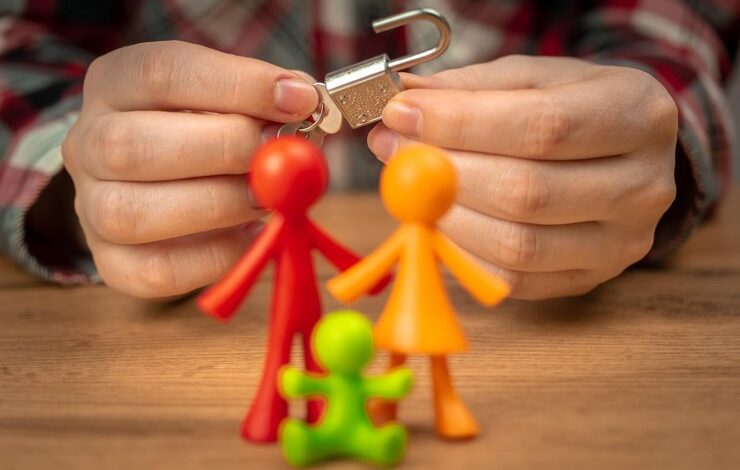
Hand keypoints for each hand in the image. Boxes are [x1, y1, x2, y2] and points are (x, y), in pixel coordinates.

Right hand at [62, 41, 317, 297]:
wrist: (159, 183)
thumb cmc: (203, 129)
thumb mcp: (227, 98)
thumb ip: (263, 100)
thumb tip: (306, 105)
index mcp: (116, 83)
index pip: (163, 73)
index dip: (237, 86)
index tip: (297, 99)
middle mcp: (88, 143)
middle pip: (133, 145)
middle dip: (224, 149)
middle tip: (280, 156)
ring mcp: (91, 207)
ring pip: (134, 213)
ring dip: (218, 206)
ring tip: (265, 198)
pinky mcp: (113, 262)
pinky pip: (157, 271)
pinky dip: (216, 257)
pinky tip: (252, 234)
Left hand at [368, 55, 676, 299]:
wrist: (625, 156)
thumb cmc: (575, 108)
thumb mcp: (533, 78)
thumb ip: (470, 90)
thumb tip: (405, 109)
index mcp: (638, 114)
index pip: (542, 127)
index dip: (462, 125)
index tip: (403, 115)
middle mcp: (643, 185)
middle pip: (527, 192)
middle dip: (444, 174)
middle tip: (396, 151)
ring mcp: (621, 242)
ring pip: (516, 245)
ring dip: (446, 218)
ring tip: (414, 187)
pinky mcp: (589, 279)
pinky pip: (511, 281)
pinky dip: (461, 253)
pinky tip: (439, 221)